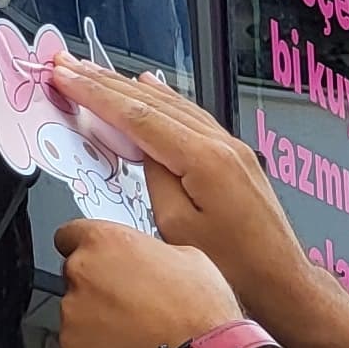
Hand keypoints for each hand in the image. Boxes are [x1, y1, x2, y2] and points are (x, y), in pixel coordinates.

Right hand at [48, 62, 319, 317]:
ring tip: (97, 72)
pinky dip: (162, 100)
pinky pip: (191, 116)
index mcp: (204, 159)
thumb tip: (141, 152)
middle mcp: (221, 143)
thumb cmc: (237, 268)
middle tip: (69, 64)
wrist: (282, 282)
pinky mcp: (235, 157)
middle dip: (105, 81)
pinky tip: (150, 89)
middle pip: (152, 101)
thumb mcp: (177, 229)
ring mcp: (231, 147)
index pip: (137, 115)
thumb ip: (154, 180)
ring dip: (130, 87)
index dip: (95, 94)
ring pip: (172, 104)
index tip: (66, 76)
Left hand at [55, 216, 242, 347]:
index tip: (98, 259)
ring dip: (97, 318)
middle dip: (98, 285)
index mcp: (106, 242)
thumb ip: (149, 251)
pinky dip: (97, 347)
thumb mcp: (187, 258)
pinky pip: (78, 343)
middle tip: (131, 301)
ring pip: (77, 310)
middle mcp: (82, 272)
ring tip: (134, 330)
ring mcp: (73, 312)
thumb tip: (146, 258)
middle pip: (76, 274)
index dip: (87, 247)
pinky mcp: (72, 347)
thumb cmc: (199, 312)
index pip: (70, 234)